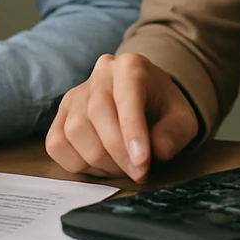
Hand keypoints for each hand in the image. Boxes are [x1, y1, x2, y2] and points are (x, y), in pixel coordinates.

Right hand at [46, 53, 200, 181]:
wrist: (146, 102)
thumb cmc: (163, 111)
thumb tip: (158, 150)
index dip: (132, 132)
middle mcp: (99, 75)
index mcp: (131, 66)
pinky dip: (77, 163)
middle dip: (118, 153)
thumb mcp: (182, 120)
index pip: (126, 97)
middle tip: (138, 173)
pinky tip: (100, 165)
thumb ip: (174, 134)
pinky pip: (57, 144)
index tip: (141, 163)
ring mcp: (75, 94)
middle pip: (97, 114)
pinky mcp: (60, 116)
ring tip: (122, 168)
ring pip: (75, 131)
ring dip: (99, 161)